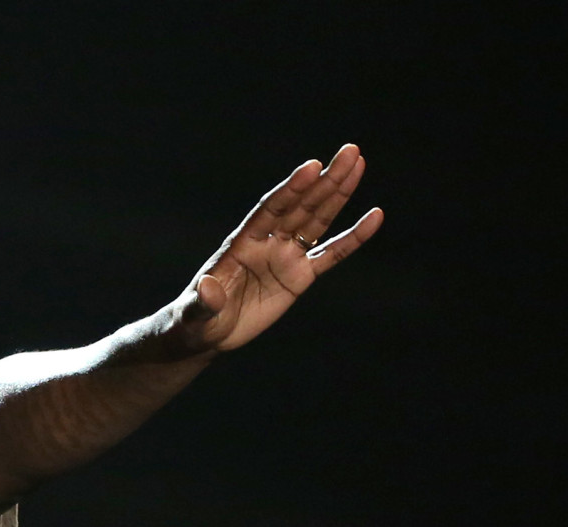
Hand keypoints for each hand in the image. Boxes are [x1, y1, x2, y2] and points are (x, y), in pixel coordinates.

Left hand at [167, 143, 382, 354]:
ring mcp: (285, 257)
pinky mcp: (299, 277)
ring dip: (337, 194)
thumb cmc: (194, 320)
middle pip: (300, 205)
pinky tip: (374, 217)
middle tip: (350, 152)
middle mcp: (267, 242)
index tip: (312, 167)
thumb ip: (202, 302)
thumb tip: (208, 288)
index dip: (290, 190)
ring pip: (317, 220)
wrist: (206, 333)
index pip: (270, 210)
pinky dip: (353, 238)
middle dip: (324, 180)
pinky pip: (331, 254)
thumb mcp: (194, 314)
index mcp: (241, 244)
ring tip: (358, 164)